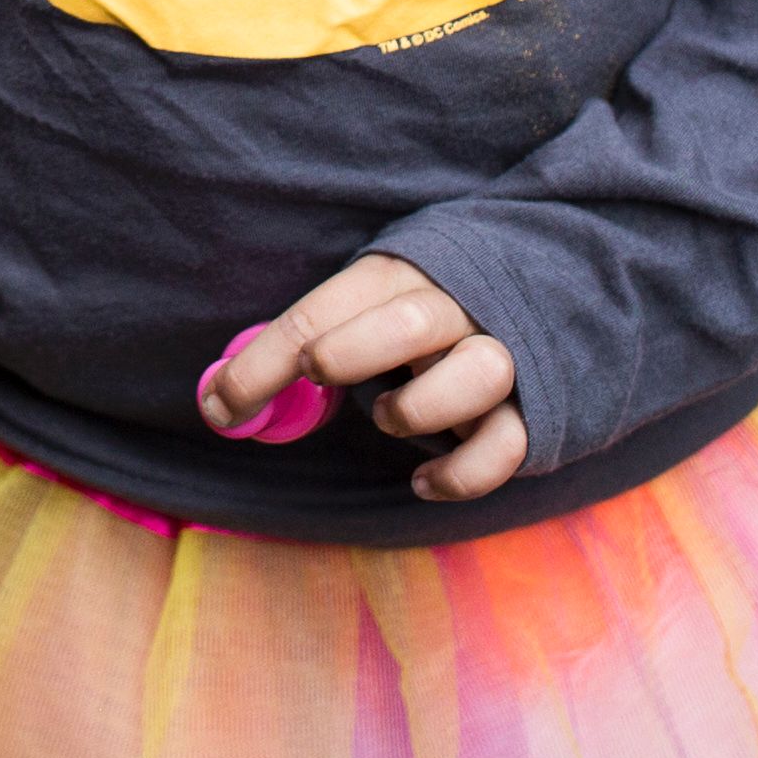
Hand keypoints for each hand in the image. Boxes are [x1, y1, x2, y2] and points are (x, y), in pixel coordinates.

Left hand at [204, 253, 526, 500]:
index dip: (266, 360)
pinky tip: (423, 483)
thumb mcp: (363, 307)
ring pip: (479, 371)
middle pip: (410, 323)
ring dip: (421, 404)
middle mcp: (456, 307)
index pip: (324, 309)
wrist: (536, 293)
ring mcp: (503, 355)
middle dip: (351, 352)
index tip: (220, 406)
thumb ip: (305, 346)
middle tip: (316, 373)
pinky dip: (463, 473)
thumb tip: (220, 402)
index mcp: (400, 274)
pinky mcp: (537, 409)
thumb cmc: (416, 316)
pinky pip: (507, 445)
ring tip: (389, 417)